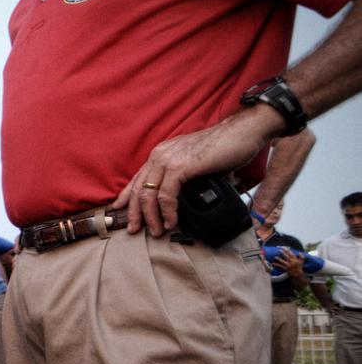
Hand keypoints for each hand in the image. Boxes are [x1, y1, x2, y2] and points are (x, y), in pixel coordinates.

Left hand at [112, 105, 282, 236]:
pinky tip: (171, 222)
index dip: (126, 196)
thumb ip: (187, 179)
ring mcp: (169, 160)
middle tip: (133, 230)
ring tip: (157, 232)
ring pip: (148, 195)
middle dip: (134, 213)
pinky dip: (167, 212)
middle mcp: (160, 155)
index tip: (119, 211)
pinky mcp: (181, 166)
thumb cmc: (225, 147)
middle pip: (138, 189)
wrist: (244, 132)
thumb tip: (187, 201)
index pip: (138, 178)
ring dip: (151, 217)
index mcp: (162, 154)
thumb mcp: (197, 164)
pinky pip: (166, 195)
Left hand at [271, 248, 305, 280]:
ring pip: (283, 261)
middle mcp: (292, 262)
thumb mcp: (302, 262)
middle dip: (282, 253)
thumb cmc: (299, 268)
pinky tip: (273, 263)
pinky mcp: (286, 269)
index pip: (291, 254)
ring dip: (278, 259)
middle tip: (279, 250)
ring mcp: (288, 266)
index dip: (287, 250)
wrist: (298, 274)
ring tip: (275, 257)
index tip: (283, 247)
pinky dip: (276, 264)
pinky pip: (280, 266)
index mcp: (295, 260)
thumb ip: (302, 257)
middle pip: (286, 256)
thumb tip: (300, 252)